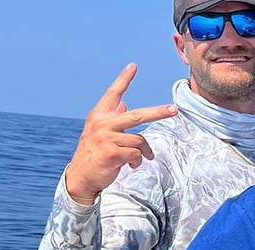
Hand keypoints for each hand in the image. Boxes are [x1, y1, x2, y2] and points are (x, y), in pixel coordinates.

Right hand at [64, 63, 177, 204]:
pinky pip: (135, 153)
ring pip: (140, 139)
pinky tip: (131, 164)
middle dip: (159, 112)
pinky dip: (137, 160)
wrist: (80, 178)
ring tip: (141, 158)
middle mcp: (101, 124)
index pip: (113, 94)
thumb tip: (122, 104)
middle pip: (137, 115)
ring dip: (145, 151)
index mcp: (98, 116)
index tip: (133, 66)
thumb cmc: (94, 154)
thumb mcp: (100, 133)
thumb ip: (112, 119)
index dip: (123, 79)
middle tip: (174, 109)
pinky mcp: (111, 153)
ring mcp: (106, 138)